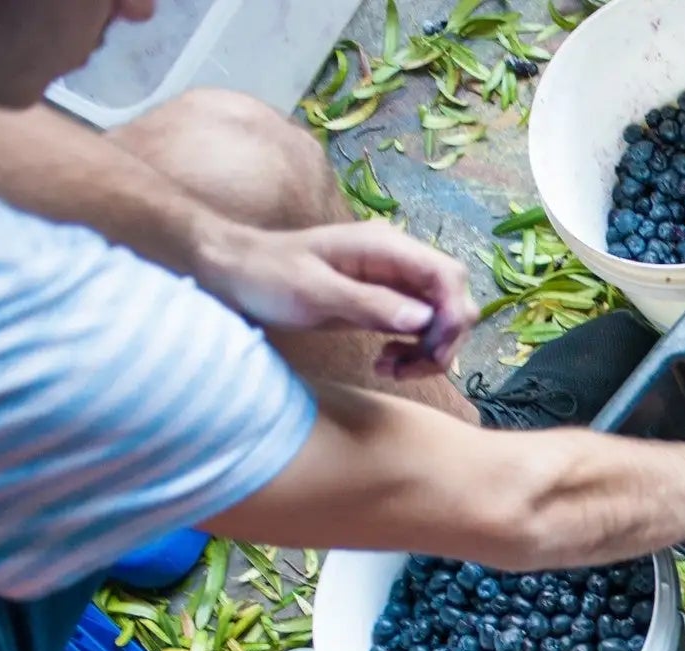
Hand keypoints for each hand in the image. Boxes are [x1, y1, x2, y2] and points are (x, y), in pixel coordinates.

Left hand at [196, 220, 481, 378]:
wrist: (232, 272)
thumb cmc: (267, 277)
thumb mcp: (314, 293)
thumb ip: (370, 304)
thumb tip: (424, 320)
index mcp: (385, 248)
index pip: (447, 277)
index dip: (451, 317)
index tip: (432, 353)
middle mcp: (396, 260)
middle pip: (451, 299)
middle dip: (443, 339)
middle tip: (412, 369)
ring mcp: (390, 281)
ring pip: (438, 317)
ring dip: (428, 349)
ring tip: (392, 369)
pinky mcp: (381, 301)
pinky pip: (417, 327)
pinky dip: (413, 350)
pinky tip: (386, 362)